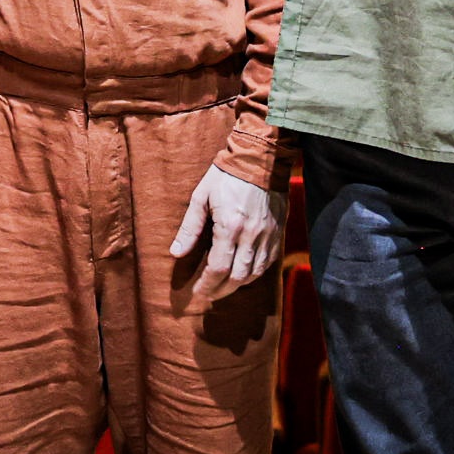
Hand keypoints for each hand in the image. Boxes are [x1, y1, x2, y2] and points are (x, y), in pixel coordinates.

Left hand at [171, 166, 285, 304]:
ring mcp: (268, 236)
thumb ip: (189, 228)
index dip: (207, 285)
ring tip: (223, 287)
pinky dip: (254, 273)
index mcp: (230, 226)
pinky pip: (268, 263)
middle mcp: (251, 235)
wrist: (260, 158)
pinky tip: (243, 273)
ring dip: (237, 285)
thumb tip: (176, 253)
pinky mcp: (278, 232)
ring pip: (254, 274)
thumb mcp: (201, 197)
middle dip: (221, 290)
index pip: (218, 268)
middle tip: (208, 294)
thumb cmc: (225, 175)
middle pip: (237, 277)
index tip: (197, 291)